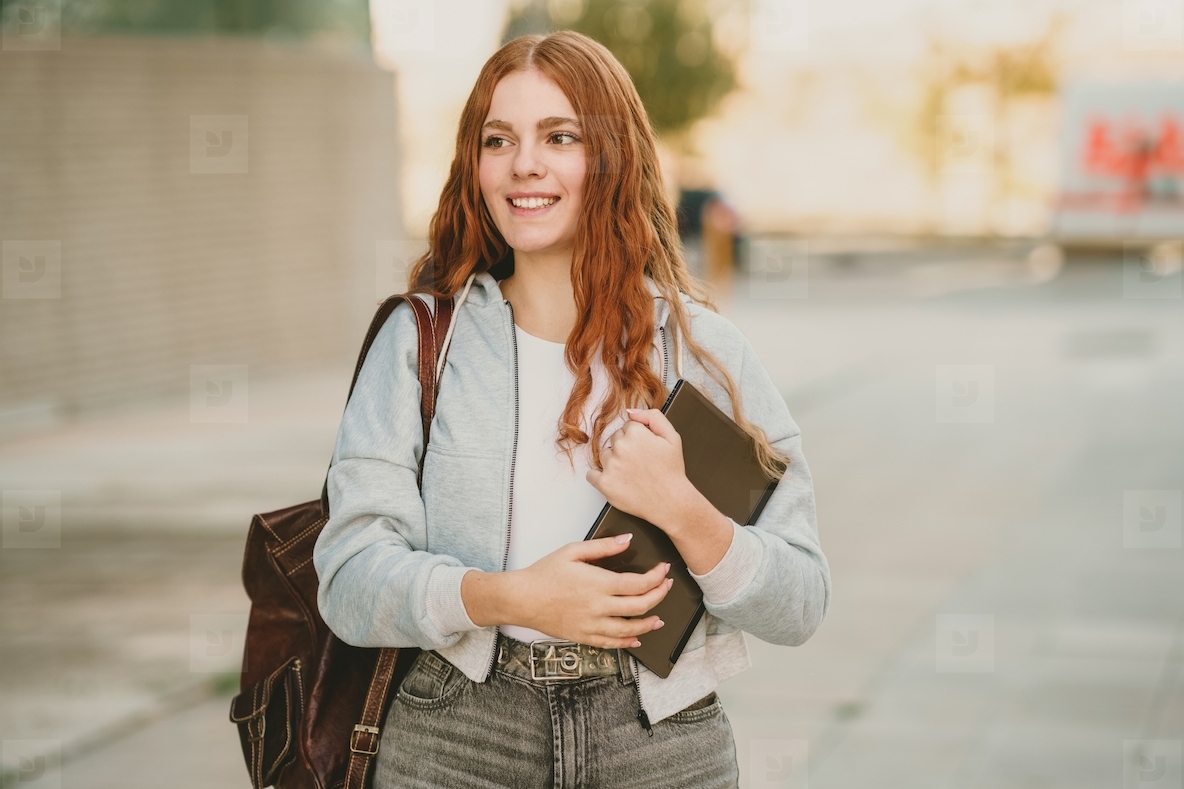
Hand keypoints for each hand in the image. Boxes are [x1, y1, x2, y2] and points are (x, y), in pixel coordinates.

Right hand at [507, 534, 672, 648]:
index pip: (639, 583)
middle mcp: (599, 607)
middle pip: (640, 606)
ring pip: (630, 629)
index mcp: (599, 584)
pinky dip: (627, 642)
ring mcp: (592, 625)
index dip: (657, 577)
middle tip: (666, 588)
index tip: (663, 570)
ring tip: (659, 619)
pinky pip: (611, 644)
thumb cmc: (544, 573)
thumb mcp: (573, 551)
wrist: (521, 598)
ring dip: (648, 623)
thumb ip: (603, 547)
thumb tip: (627, 540)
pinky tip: (635, 638)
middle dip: (659, 596)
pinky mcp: (583, 636)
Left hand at [586, 408, 690, 529]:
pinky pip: (591, 475)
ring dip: (614, 461)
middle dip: (625, 448)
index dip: (639, 438)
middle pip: (615, 439)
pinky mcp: (604, 484)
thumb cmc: (671, 471)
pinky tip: (614, 479)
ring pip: (604, 455)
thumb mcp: (672, 437)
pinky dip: (599, 477)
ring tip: (631, 473)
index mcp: (636, 433)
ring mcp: (610, 466)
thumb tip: (630, 412)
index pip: (628, 427)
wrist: (671, 502)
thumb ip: (653, 417)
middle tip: (640, 462)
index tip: (646, 449)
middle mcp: (620, 447)